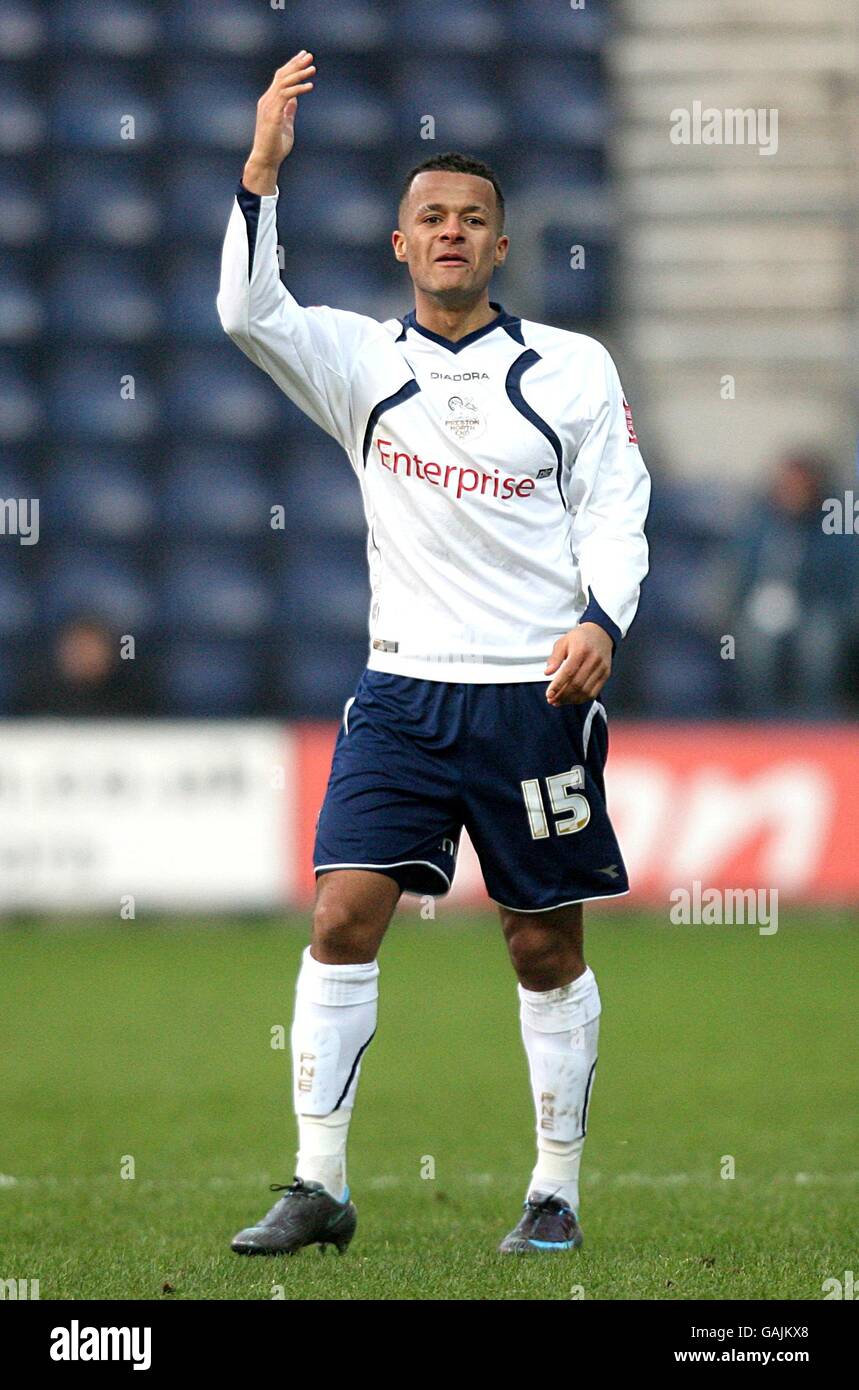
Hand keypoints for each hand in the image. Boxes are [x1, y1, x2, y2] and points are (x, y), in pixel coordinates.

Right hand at [243, 51, 315, 192]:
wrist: (266, 160)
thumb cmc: (275, 145)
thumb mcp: (285, 124)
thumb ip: (289, 110)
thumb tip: (295, 99)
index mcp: (270, 101)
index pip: (280, 78)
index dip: (292, 66)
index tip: (303, 57)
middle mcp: (267, 100)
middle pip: (281, 75)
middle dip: (296, 63)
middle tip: (309, 55)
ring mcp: (269, 107)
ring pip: (284, 82)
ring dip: (299, 74)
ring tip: (312, 68)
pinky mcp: (272, 115)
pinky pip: (286, 96)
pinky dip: (298, 89)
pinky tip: (309, 86)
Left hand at [544, 623, 612, 705]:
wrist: (600, 633)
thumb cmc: (579, 638)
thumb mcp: (563, 642)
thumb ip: (555, 657)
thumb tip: (547, 673)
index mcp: (581, 650)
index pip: (568, 672)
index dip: (558, 686)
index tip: (549, 694)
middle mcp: (594, 660)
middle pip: (577, 684)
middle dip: (562, 695)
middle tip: (551, 700)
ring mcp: (601, 668)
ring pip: (586, 691)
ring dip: (571, 699)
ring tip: (559, 701)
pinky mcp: (606, 674)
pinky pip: (594, 692)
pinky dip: (582, 699)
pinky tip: (571, 699)